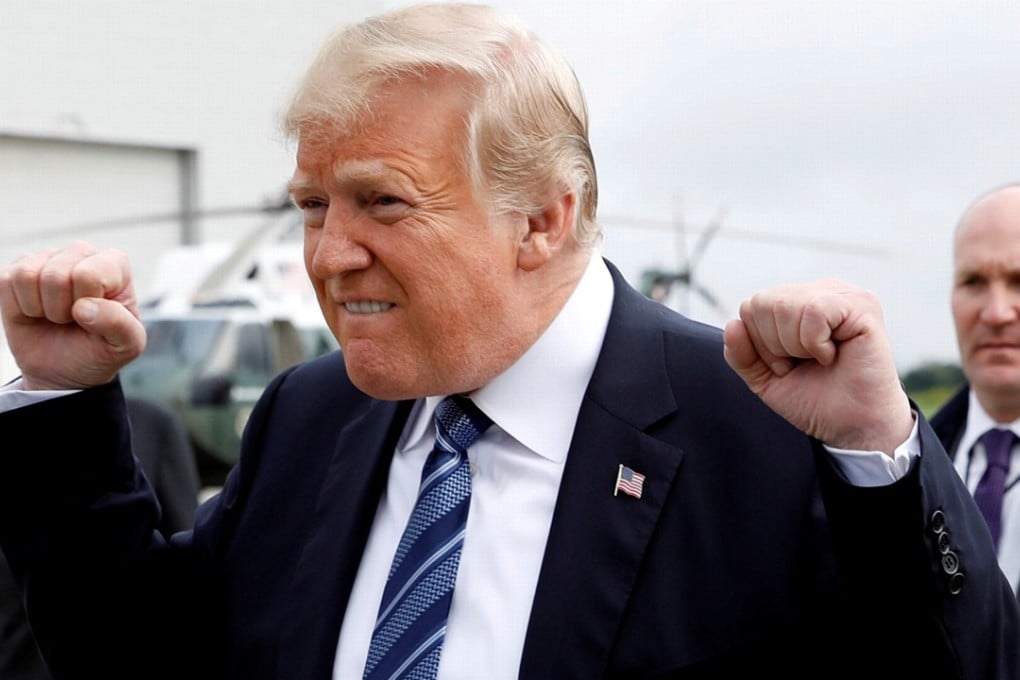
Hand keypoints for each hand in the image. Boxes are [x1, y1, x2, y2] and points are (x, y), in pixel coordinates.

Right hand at [0, 241, 145, 389]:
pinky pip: (5, 281)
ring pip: (28, 275)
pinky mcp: (19, 268)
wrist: (64, 368)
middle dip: (60, 310)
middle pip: (56, 275)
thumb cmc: (100, 349)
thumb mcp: (126, 346)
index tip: (94, 318)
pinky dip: (17, 307)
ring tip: (56, 316)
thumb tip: (83, 307)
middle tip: (72, 320)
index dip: (86, 306)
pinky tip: (36, 312)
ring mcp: (48, 257)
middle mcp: (82, 252)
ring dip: (39, 308)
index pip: (88, 275)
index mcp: (116, 265)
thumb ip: (120, 326)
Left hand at [722, 279, 911, 455]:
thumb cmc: (817, 399)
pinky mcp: (862, 306)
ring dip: (795, 346)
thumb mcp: (765, 378)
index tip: (789, 365)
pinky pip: (813, 312)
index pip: (751, 307)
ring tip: (820, 359)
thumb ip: (741, 354)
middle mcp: (819, 292)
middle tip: (804, 364)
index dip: (760, 345)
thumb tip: (732, 324)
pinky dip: (815, 343)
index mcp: (797, 302)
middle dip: (775, 347)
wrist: (854, 428)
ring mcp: (842, 295)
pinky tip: (833, 354)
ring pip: (783, 306)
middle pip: (762, 304)